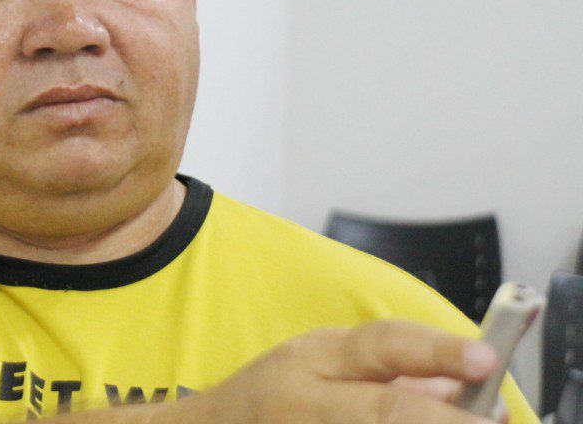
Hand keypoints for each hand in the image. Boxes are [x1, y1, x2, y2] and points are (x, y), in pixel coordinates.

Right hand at [174, 320, 504, 422]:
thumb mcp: (325, 366)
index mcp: (317, 359)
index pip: (383, 344)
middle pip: (386, 410)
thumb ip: (393, 374)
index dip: (438, 351)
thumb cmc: (273, 399)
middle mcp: (307, 400)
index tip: (487, 361)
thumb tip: (470, 389)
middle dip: (448, 422)